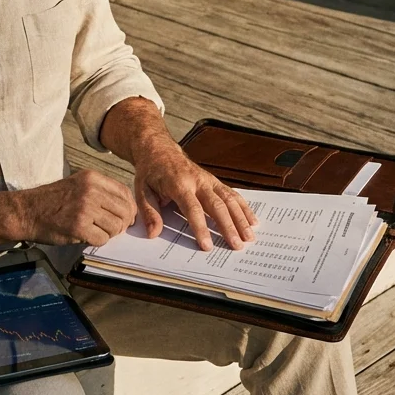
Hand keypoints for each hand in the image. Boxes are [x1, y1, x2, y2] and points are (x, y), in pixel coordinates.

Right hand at [16, 170, 136, 246]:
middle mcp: (91, 190)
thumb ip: (102, 192)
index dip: (130, 208)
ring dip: (108, 233)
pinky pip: (102, 239)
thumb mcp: (78, 184)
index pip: (125, 193)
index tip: (126, 217)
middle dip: (122, 224)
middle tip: (112, 229)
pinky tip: (86, 236)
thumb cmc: (53, 201)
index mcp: (92, 178)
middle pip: (124, 211)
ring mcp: (85, 208)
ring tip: (95, 231)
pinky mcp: (78, 227)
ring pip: (116, 227)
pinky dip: (97, 241)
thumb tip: (128, 210)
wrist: (27, 211)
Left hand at [132, 143, 257, 250]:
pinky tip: (252, 221)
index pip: (192, 209)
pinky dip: (243, 207)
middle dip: (228, 227)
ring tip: (250, 238)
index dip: (201, 228)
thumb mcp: (141, 190)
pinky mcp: (214, 180)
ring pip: (229, 199)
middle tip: (237, 246)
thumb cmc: (150, 172)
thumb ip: (148, 212)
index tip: (207, 246)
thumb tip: (153, 233)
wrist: (159, 149)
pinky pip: (232, 194)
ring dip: (241, 218)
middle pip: (217, 205)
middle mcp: (197, 180)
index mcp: (178, 184)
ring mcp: (208, 179)